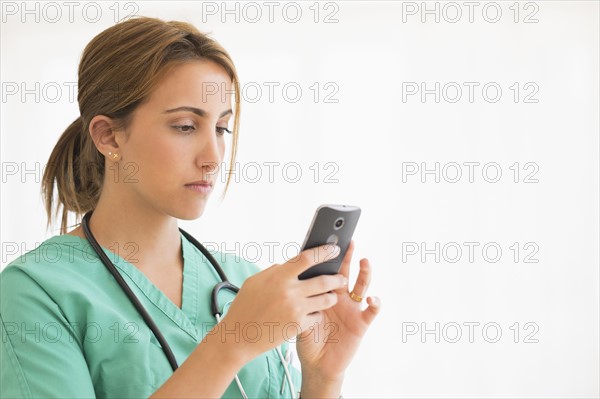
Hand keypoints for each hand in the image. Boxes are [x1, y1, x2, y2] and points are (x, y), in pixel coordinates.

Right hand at [215, 244, 348, 362]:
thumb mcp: (255, 282)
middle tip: (341, 277)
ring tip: (331, 296)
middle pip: (324, 280)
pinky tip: (314, 314)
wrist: (239, 336)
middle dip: (337, 278)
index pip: (307, 258)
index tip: (334, 249)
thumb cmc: (244, 307)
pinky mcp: (298, 326)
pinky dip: (317, 315)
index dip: (323, 252)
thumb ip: (274, 271)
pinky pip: (317, 317)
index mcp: (279, 276)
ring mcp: (295, 309)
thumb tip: (288, 265)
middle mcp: (290, 291)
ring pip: (326, 300)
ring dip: (331, 297)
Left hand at [296, 241, 380, 386]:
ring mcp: (352, 308)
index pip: (327, 270)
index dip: (328, 257)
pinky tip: (372, 298)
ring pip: (362, 286)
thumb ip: (298, 299)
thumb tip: (287, 277)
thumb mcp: (298, 316)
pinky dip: (375, 303)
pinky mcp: (361, 323)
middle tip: (349, 241)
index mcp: (323, 293)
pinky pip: (371, 311)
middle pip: (345, 272)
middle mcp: (340, 297)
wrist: (317, 365)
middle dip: (347, 257)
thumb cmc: (307, 339)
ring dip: (365, 273)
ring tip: (365, 261)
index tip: (326, 240)